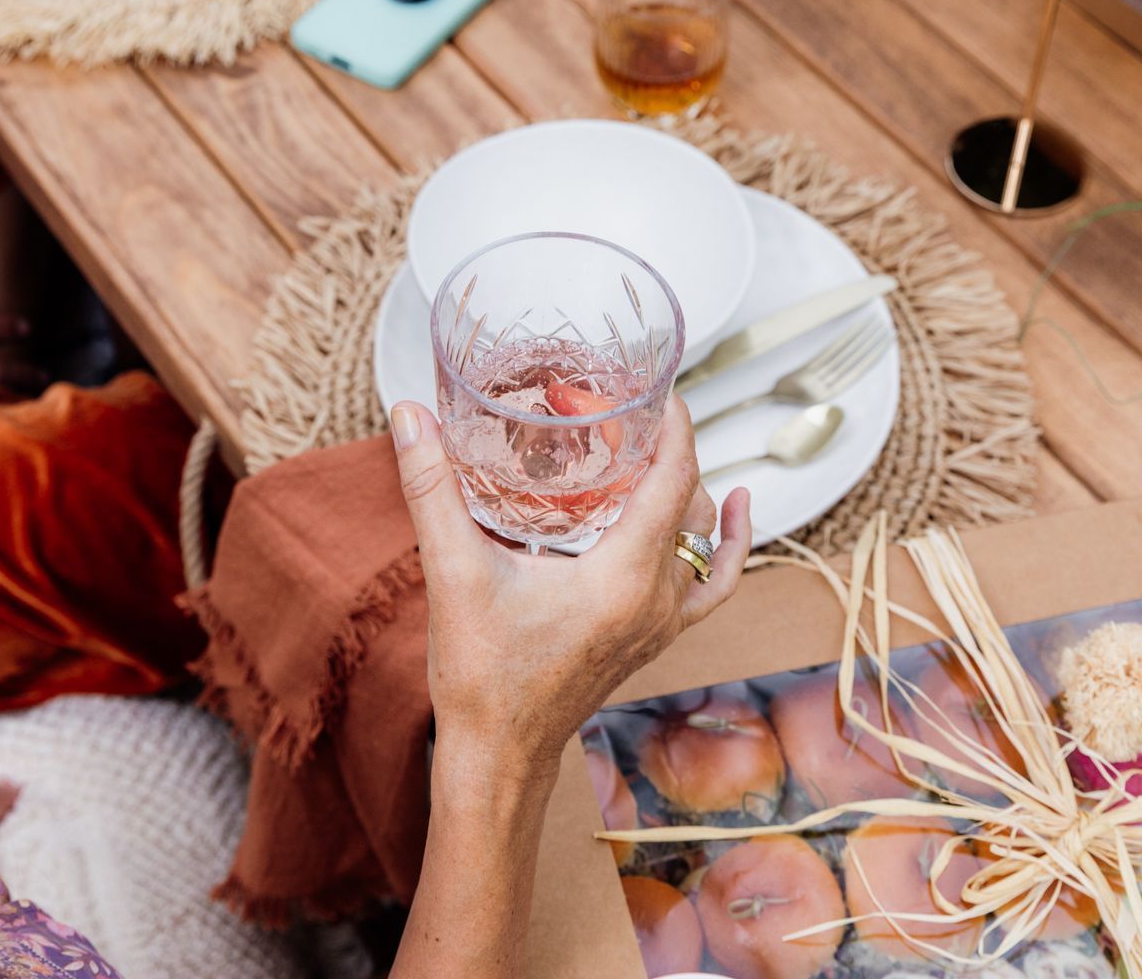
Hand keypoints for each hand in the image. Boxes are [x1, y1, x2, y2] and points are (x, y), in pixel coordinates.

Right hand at [391, 395, 752, 774]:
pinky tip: (733, 510)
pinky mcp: (655, 637)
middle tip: (626, 411)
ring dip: (690, 487)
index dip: (675, 425)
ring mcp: (662, 621)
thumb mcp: (453, 571)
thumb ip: (431, 487)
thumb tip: (408, 417)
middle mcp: (655, 598)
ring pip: (703, 537)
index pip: (673, 478)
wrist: (497, 752)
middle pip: (690, 500)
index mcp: (622, 577)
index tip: (658, 388)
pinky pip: (714, 582)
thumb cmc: (481, 674)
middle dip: (666, 447)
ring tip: (658, 447)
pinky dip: (728, 544)